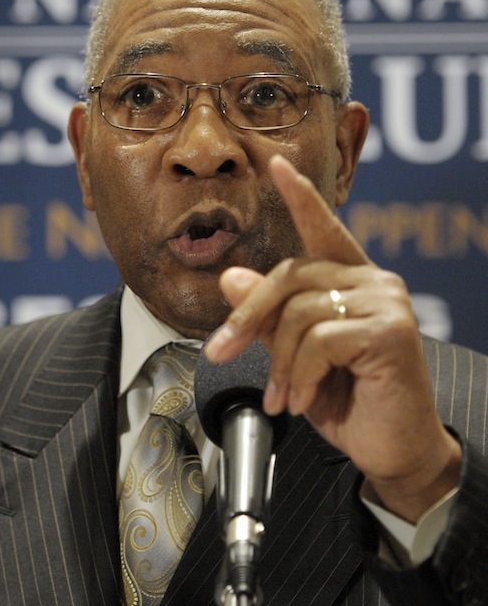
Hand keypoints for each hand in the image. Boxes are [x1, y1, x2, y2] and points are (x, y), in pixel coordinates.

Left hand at [206, 155, 460, 521]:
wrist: (393, 449)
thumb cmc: (348, 400)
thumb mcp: (296, 356)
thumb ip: (271, 316)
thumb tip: (231, 277)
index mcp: (352, 281)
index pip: (323, 228)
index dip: (301, 197)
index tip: (277, 166)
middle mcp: (373, 281)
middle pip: (290, 274)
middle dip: (248, 317)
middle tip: (222, 352)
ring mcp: (387, 302)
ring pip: (300, 311)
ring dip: (278, 362)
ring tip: (282, 396)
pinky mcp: (391, 330)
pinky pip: (320, 340)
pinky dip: (299, 374)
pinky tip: (302, 399)